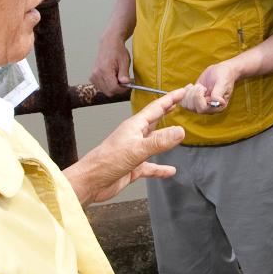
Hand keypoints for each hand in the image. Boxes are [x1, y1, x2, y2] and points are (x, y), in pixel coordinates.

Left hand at [66, 88, 185, 205]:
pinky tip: (170, 171)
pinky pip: (151, 166)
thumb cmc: (106, 161)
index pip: (156, 108)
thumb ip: (159, 141)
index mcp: (134, 126)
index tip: (182, 91)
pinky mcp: (133, 167)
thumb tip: (180, 131)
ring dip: (166, 138)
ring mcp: (134, 151)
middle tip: (179, 103)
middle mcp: (135, 136)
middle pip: (155, 120)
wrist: (90, 181)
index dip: (170, 99)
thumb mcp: (136, 149)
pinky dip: (161, 168)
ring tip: (178, 133)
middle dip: (167, 111)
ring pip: (154, 142)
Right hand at [90, 35, 130, 95]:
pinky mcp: (92, 76)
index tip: (128, 85)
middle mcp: (96, 74)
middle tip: (123, 81)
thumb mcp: (124, 61)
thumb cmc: (117, 50)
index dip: (122, 89)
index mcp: (105, 70)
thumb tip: (125, 83)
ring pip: (105, 90)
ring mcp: (93, 75)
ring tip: (117, 77)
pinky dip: (107, 85)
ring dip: (112, 87)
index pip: (113, 88)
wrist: (109, 43)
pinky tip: (111, 77)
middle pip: (109, 91)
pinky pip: (101, 87)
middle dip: (118, 89)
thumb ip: (124, 74)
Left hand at [181, 60, 239, 112]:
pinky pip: (183, 102)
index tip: (203, 87)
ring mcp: (200, 105)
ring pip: (186, 105)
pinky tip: (191, 86)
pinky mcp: (194, 100)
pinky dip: (184, 93)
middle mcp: (209, 109)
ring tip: (197, 85)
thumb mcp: (222, 82)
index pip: (202, 109)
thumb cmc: (224, 76)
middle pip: (193, 108)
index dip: (198, 98)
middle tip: (200, 85)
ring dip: (189, 93)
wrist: (221, 71)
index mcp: (218, 107)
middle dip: (193, 94)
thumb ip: (219, 93)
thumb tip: (218, 102)